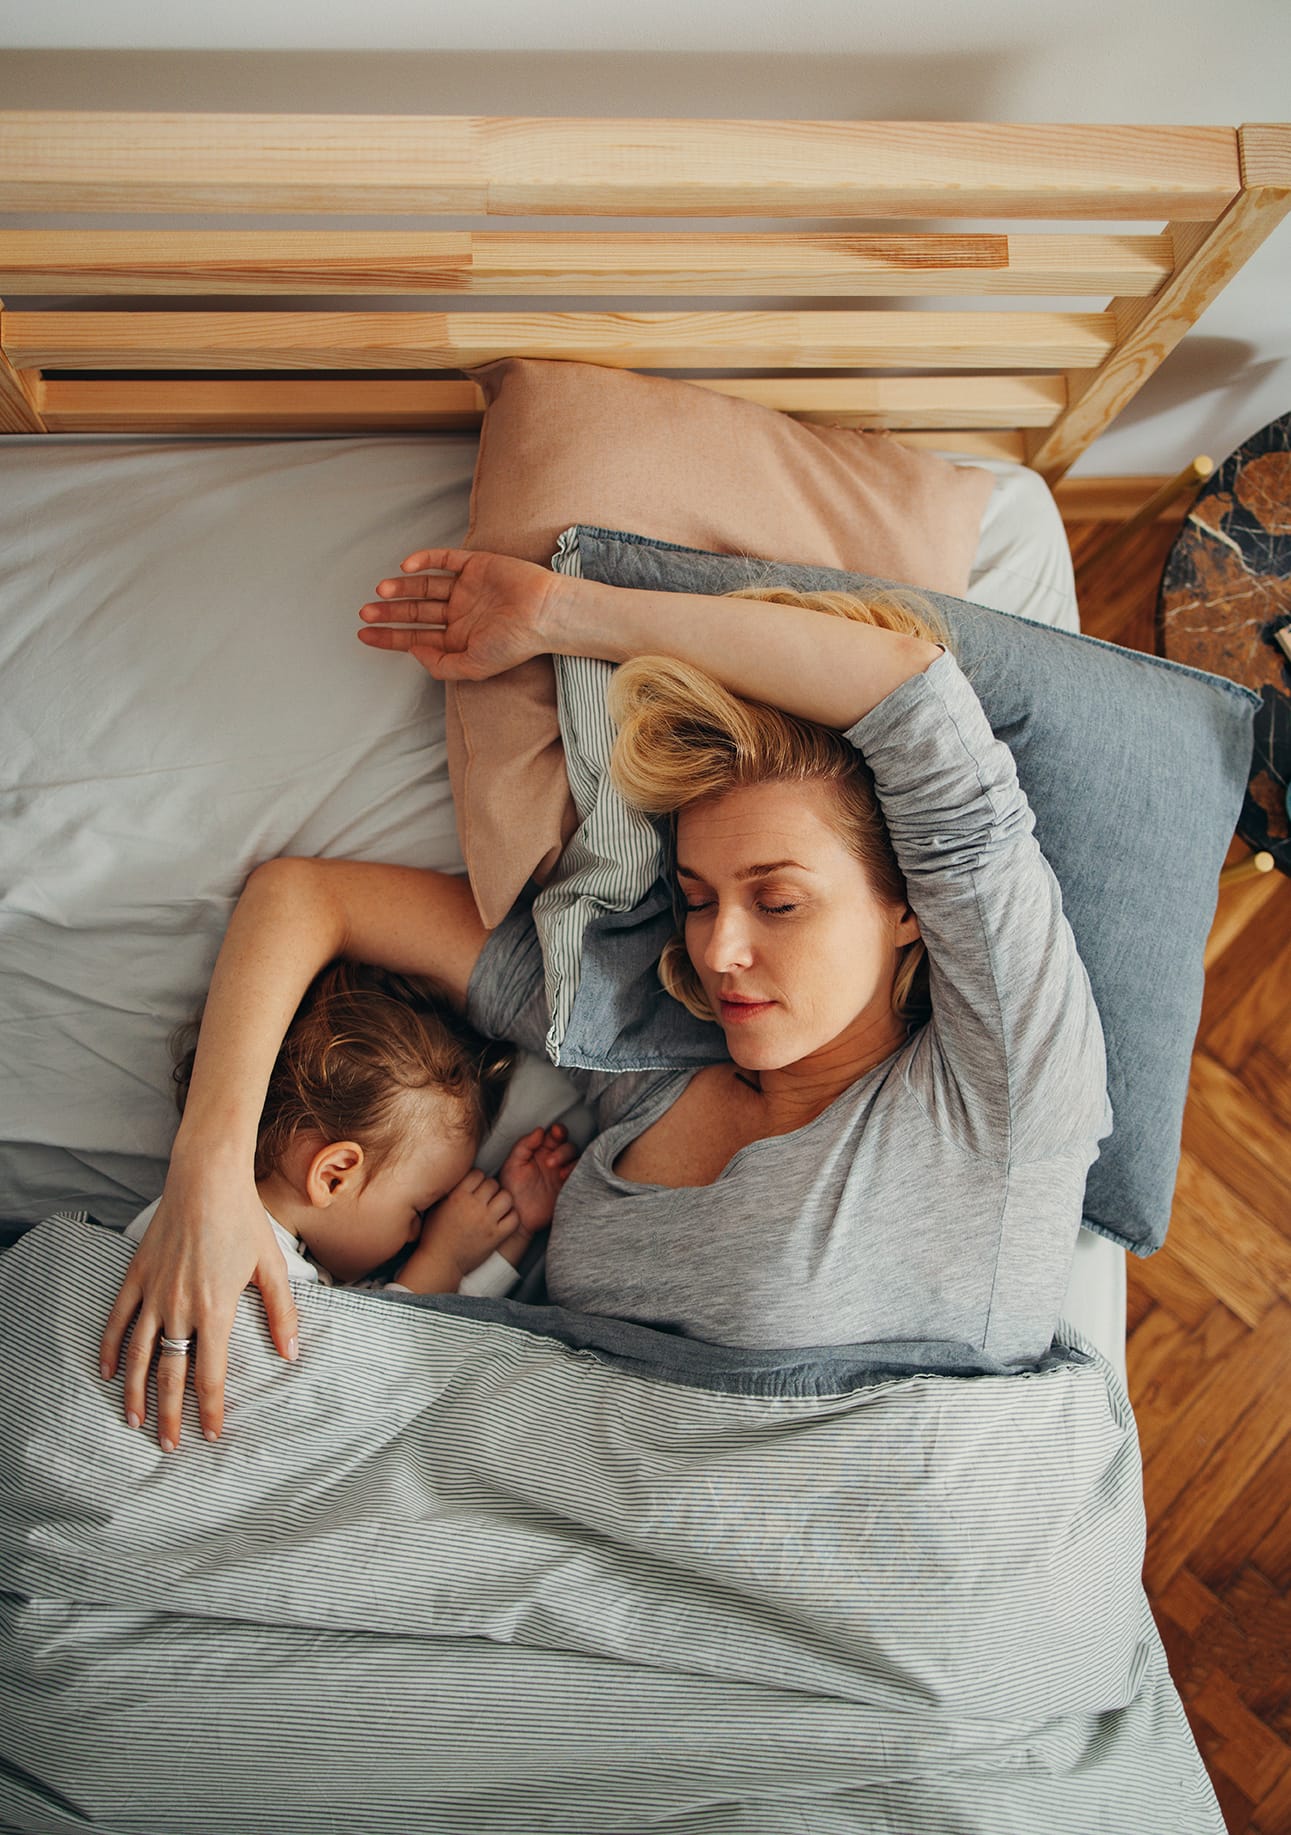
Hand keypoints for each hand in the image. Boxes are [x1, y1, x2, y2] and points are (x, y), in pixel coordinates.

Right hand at [99, 1162, 298, 1451]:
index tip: (210, 1434)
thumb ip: (281, 1312)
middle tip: (169, 1446)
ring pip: (139, 1354)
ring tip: (134, 1421)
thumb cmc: (244, 1219)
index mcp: (216, 1309)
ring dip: (136, 1392)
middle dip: (170, 1414)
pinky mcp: (137, 1275)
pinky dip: (112, 1348)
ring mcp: (154, 1292)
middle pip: (170, 1373)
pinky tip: (109, 1372)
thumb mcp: (271, 1266)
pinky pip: (119, 1319)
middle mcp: (180, 1307)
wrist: (207, 1179)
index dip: (210, 1408)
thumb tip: (290, 1353)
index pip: (210, 1374)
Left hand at [356, 547, 565, 680]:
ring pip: (424, 586)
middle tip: (365, 613)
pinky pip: (443, 559)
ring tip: (382, 592)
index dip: (389, 637)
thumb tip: (413, 651)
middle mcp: (459, 613)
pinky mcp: (475, 564)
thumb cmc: (514, 644)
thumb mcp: (473, 667)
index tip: (364, 635)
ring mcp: (466, 588)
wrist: (544, 613)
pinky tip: (407, 567)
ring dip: (402, 588)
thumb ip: (440, 665)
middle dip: (389, 613)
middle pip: (416, 611)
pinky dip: (424, 560)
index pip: (416, 637)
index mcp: (459, 638)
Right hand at [397, 1168, 519, 1293]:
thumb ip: (451, 1191)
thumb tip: (461, 1177)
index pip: (478, 1174)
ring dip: (503, 1200)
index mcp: (458, 1197)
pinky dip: (511, 1217)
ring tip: (497, 1207)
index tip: (476, 1187)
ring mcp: (486, 1221)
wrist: (440, 1262)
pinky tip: (503, 1220)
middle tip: (487, 1198)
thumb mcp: (437, 1207)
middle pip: (494, 1184)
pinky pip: (514, 1219)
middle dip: (491, 1189)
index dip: (478, 1179)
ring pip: (507, 1198)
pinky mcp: (496, 1236)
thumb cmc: (435, 1236)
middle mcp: (473, 1207)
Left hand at [498, 1124, 577, 1233]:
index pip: (555, 1135)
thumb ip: (524, 1145)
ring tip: (560, 1173)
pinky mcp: (569, 1187)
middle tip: (550, 1162)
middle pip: (568, 1146)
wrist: (517, 1217)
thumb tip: (540, 1130)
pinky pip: (581, 1175)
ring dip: (570, 1162)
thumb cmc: (511, 1190)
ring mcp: (563, 1174)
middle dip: (562, 1151)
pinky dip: (577, 1173)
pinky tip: (566, 1179)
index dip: (558, 1131)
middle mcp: (554, 1160)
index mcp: (540, 1151)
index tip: (556, 1132)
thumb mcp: (513, 1164)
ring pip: (576, 1160)